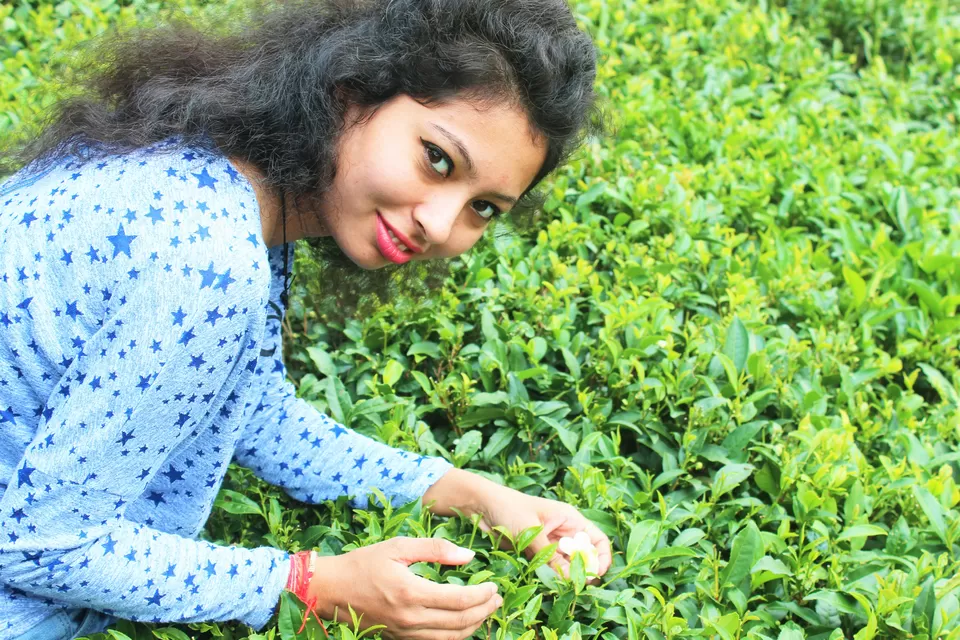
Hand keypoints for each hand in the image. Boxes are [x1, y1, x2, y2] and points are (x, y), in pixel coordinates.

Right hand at [307, 537, 501, 639]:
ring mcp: (405, 632)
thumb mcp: (399, 546)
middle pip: (460, 622)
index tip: (494, 586)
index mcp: (411, 592)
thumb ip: (436, 549)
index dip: (482, 595)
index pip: (460, 600)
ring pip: (451, 638)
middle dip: (484, 611)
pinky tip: (463, 623)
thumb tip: (469, 556)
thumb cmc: (364, 563)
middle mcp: (410, 618)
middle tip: (497, 599)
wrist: (331, 589)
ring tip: (486, 611)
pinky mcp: (399, 638)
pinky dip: (455, 635)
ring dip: (473, 626)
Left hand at [476, 489, 612, 581]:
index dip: (600, 557)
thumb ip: (551, 557)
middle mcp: (563, 531)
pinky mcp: (536, 551)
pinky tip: (550, 582)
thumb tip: (571, 578)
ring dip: (567, 575)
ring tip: (563, 586)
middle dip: (584, 570)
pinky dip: (552, 575)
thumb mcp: (532, 532)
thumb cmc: (509, 509)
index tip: (595, 573)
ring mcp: (550, 542)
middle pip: (584, 555)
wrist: (481, 504)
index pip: (597, 540)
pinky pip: (550, 566)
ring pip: (567, 563)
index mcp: (570, 519)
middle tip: (578, 585)